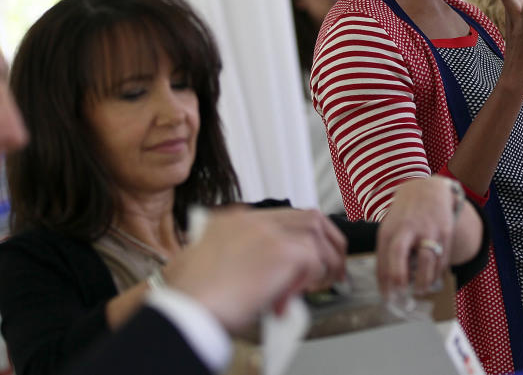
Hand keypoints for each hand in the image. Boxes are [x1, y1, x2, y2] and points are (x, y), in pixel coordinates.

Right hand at [163, 207, 345, 332]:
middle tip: (333, 265)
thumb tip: (266, 278)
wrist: (184, 308)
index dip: (302, 238)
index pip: (283, 218)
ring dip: (326, 259)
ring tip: (325, 281)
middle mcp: (253, 220)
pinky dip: (313, 276)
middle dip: (327, 241)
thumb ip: (239, 261)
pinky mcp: (281, 250)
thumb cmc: (190, 297)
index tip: (311, 257)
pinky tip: (300, 292)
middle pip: (307, 217)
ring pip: (316, 233)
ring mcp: (268, 232)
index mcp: (234, 220)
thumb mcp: (207, 266)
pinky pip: (314, 259)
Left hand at [376, 178, 459, 295]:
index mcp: (389, 230)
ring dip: (424, 282)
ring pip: (427, 262)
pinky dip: (438, 273)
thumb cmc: (405, 215)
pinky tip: (433, 277)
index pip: (383, 261)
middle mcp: (407, 229)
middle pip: (399, 255)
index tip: (388, 299)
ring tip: (421, 290)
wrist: (429, 190)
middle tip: (403, 297)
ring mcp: (428, 230)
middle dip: (399, 279)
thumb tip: (387, 285)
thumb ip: (387, 254)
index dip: (385, 285)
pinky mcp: (445, 232)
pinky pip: (443, 259)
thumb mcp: (390, 228)